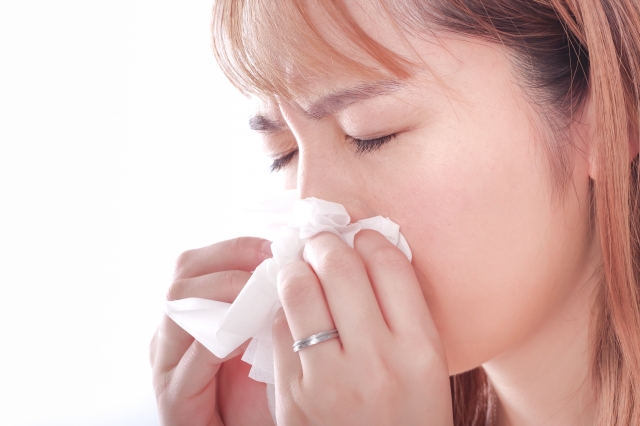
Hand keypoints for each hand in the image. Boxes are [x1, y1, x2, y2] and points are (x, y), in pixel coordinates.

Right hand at [150, 237, 275, 425]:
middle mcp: (170, 335)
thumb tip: (292, 266)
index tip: (273, 248)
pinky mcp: (173, 398)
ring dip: (225, 296)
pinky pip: (190, 360)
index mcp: (187, 316)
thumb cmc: (254, 397)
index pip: (197, 263)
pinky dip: (218, 342)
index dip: (235, 249)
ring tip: (261, 297)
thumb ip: (265, 307)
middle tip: (270, 269)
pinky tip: (246, 338)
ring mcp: (166, 365)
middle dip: (230, 264)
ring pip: (178, 309)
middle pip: (182, 277)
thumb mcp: (262, 341)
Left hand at [271, 230, 452, 424]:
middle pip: (340, 268)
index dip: (370, 238)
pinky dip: (282, 309)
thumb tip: (368, 254)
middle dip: (325, 242)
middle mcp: (377, 362)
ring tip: (299, 265)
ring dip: (295, 267)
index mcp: (421, 351)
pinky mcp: (292, 396)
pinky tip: (291, 309)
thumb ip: (403, 316)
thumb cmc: (407, 420)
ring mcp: (329, 380)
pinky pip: (278, 328)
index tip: (360, 236)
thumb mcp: (426, 371)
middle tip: (319, 241)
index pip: (390, 266)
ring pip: (298, 290)